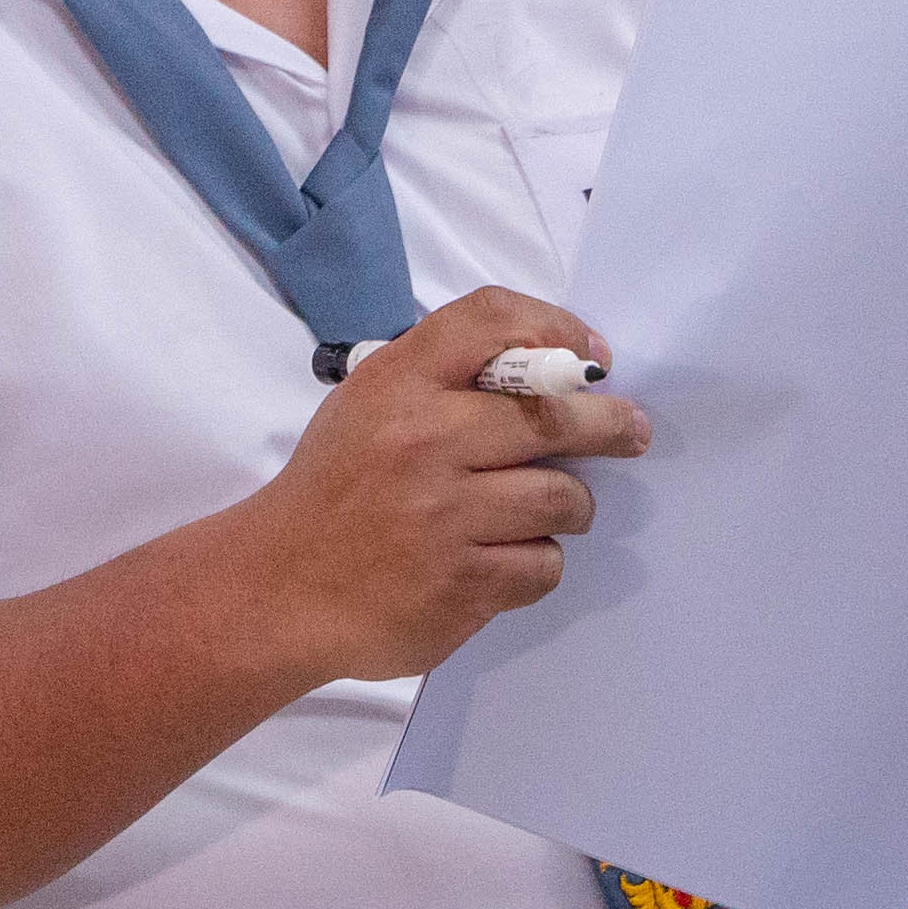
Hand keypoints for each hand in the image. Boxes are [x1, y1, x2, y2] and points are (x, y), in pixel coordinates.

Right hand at [228, 288, 653, 686]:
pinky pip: (541, 565)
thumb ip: (446, 377)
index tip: (593, 357)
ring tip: (547, 508)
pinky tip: (502, 559)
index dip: (559, 328)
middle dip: (608, 424)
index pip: (493, 321)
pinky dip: (535, 563)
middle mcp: (423, 442)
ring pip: (561, 499)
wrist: (277, 588)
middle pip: (554, 415)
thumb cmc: (335, 489)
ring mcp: (444, 518)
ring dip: (569, 505)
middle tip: (630, 431)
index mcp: (397, 385)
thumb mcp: (369, 404)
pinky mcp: (461, 586)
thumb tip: (561, 366)